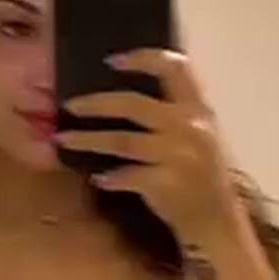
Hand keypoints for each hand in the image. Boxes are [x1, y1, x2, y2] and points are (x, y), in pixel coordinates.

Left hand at [59, 49, 238, 240]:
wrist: (217, 221)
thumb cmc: (203, 175)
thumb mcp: (198, 136)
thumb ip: (173, 114)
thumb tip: (124, 95)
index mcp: (199, 109)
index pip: (175, 68)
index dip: (143, 58)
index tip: (113, 61)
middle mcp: (190, 127)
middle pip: (134, 104)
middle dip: (96, 103)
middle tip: (69, 105)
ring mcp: (178, 156)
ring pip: (121, 140)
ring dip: (87, 140)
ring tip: (62, 140)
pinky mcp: (165, 183)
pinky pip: (126, 175)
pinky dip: (110, 177)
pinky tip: (98, 179)